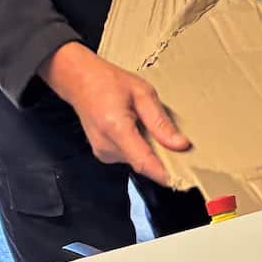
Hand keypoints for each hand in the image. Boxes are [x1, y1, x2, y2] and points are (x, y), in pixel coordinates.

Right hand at [40, 42, 190, 184]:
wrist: (79, 81)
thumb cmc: (108, 82)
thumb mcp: (142, 93)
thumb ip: (160, 121)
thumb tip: (179, 144)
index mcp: (116, 128)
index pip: (143, 162)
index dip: (164, 174)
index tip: (182, 180)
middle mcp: (106, 146)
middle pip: (143, 163)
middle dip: (161, 155)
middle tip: (172, 137)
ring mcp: (103, 153)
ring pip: (137, 161)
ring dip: (149, 149)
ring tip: (145, 123)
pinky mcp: (103, 154)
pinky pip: (129, 156)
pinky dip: (139, 147)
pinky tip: (136, 129)